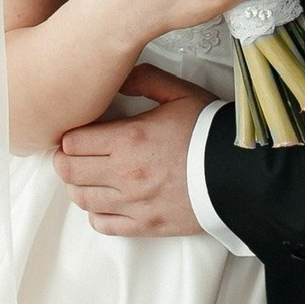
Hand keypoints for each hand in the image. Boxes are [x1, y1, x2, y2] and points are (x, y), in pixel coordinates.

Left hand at [53, 64, 210, 236]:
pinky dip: (96, 212)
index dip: (68, 135)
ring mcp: (133, 203)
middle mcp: (125, 174)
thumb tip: (120, 78)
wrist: (239, 174)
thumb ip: (146, 79)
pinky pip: (104, 225)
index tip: (75, 132)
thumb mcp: (180, 93)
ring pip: (82, 199)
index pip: (72, 142)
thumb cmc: (211, 134)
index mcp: (129, 139)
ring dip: (76, 186)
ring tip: (84, 175)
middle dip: (65, 160)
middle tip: (70, 153)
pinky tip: (104, 200)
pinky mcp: (145, 224)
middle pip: (70, 171)